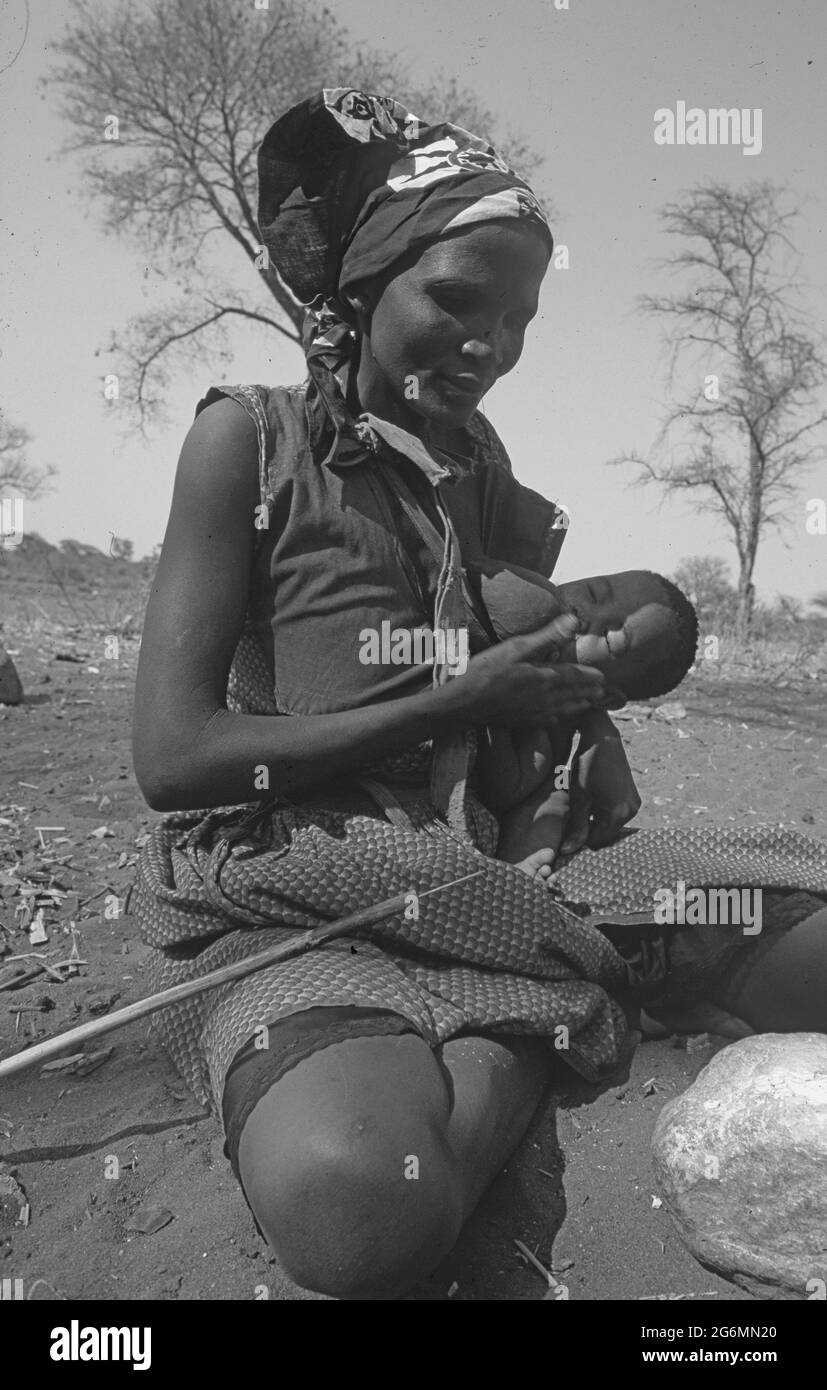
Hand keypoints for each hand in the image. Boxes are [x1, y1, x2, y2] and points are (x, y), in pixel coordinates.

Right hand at [446, 612, 606, 727]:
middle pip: (571, 694)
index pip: (573, 676)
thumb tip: (574, 621)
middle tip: (602, 692)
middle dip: (587, 692)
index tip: (602, 677)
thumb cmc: (486, 672)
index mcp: (544, 678)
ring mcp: (532, 712)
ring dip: (576, 705)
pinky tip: (557, 718)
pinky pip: (545, 720)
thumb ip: (548, 636)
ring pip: (561, 708)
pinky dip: (556, 717)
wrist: (462, 703)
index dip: (588, 676)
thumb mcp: (516, 647)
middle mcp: (543, 698)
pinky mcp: (520, 720)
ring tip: (588, 704)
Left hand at [559, 710, 640, 855]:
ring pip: (610, 824)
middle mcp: (631, 811)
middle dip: (588, 828)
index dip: (579, 837)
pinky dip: (603, 811)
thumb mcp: (579, 797)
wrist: (602, 738)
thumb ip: (577, 826)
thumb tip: (568, 851)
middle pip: (604, 833)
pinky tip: (593, 798)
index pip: (596, 841)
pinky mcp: (633, 796)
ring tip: (583, 803)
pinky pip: (616, 813)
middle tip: (574, 812)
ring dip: (595, 819)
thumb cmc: (587, 765)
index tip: (567, 825)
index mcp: (618, 813)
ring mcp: (634, 803)